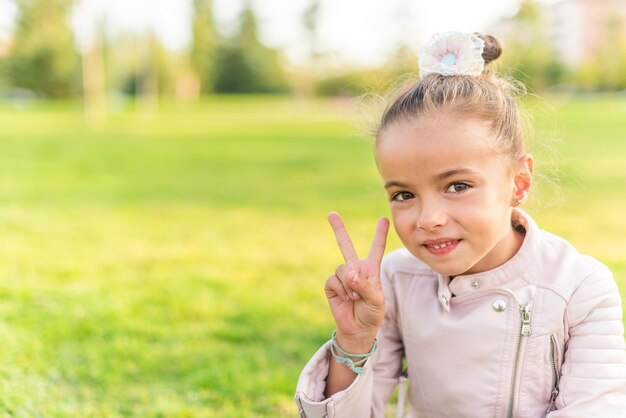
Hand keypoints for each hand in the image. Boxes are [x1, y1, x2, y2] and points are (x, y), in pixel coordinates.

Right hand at [324, 212, 388, 349]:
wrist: (357, 329)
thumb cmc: (372, 314)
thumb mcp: (377, 301)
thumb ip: (365, 286)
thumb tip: (350, 274)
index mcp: (371, 270)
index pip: (376, 248)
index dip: (380, 234)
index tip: (383, 218)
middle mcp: (355, 269)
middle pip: (345, 245)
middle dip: (338, 229)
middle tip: (331, 214)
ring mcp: (342, 276)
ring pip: (342, 269)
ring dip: (349, 285)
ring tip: (355, 297)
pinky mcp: (332, 285)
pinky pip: (334, 280)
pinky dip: (341, 290)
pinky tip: (346, 298)